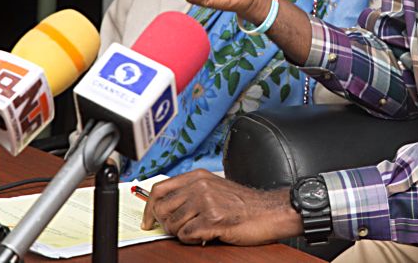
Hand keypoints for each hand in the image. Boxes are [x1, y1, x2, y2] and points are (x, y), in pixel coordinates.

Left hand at [141, 169, 302, 245]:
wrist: (269, 211)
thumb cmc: (244, 204)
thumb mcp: (215, 188)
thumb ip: (192, 192)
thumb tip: (165, 207)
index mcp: (198, 176)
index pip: (159, 189)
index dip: (149, 207)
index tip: (148, 220)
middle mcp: (200, 185)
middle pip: (162, 209)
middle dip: (166, 224)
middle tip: (180, 230)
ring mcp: (206, 202)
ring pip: (173, 224)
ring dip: (182, 233)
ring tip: (198, 231)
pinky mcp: (212, 219)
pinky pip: (187, 235)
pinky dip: (193, 240)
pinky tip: (205, 235)